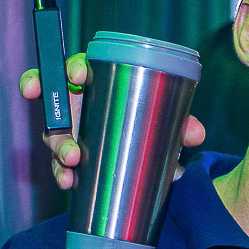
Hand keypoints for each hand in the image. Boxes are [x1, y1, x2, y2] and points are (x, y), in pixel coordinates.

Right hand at [19, 53, 206, 189]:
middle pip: (54, 95)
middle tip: (70, 108)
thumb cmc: (150, 126)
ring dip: (58, 146)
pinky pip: (56, 162)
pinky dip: (60, 172)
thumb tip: (196, 134)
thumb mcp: (166, 123)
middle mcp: (78, 102)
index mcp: (98, 82)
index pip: (79, 66)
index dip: (72, 67)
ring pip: (52, 131)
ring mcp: (69, 129)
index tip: (77, 74)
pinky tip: (69, 182)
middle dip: (53, 110)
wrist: (147, 158)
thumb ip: (180, 125)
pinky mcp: (67, 155)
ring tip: (72, 161)